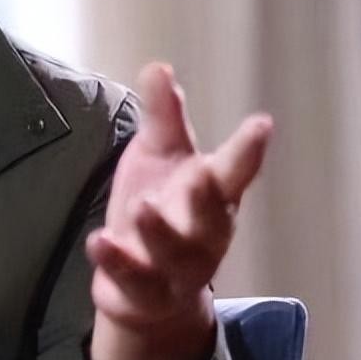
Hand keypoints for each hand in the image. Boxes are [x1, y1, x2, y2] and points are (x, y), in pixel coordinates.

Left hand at [87, 63, 272, 359]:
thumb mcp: (160, 157)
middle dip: (208, 198)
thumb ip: (163, 118)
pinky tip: (98, 241)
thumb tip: (158, 67)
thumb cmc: (163, 208)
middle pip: (212, 219)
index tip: (262, 124)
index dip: (248, 150)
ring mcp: (175, 268)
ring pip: (173, 253)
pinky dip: (117, 263)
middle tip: (201, 174)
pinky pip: (134, 280)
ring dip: (159, 232)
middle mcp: (202, 235)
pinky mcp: (144, 292)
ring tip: (141, 206)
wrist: (147, 288)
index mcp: (212, 197)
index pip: (234, 173)